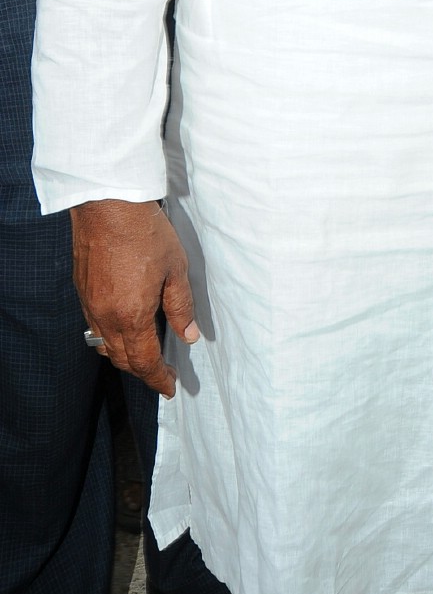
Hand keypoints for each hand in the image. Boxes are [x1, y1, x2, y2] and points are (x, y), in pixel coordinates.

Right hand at [71, 199, 198, 398]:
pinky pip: (94, 326)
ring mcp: (90, 305)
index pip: (144, 361)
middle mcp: (106, 317)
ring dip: (124, 356)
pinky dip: (109, 337)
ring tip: (143, 355)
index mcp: (132, 316)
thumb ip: (182, 307)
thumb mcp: (176, 270)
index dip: (158, 378)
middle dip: (143, 371)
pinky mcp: (82, 290)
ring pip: (105, 345)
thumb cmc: (145, 233)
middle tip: (161, 373)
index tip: (170, 387)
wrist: (108, 206)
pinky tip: (123, 328)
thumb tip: (189, 336)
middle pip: (122, 359)